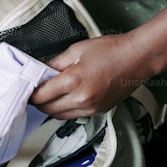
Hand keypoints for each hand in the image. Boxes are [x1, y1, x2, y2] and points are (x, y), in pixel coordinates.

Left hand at [30, 34, 155, 118]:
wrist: (138, 58)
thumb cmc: (112, 50)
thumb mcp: (77, 49)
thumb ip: (55, 63)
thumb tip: (40, 71)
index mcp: (74, 81)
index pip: (41, 96)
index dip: (31, 93)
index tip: (28, 88)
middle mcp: (82, 99)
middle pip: (48, 110)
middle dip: (39, 102)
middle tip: (36, 91)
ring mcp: (92, 108)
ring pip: (60, 116)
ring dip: (52, 108)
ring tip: (51, 94)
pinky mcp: (99, 111)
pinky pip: (75, 115)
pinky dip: (67, 109)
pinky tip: (68, 97)